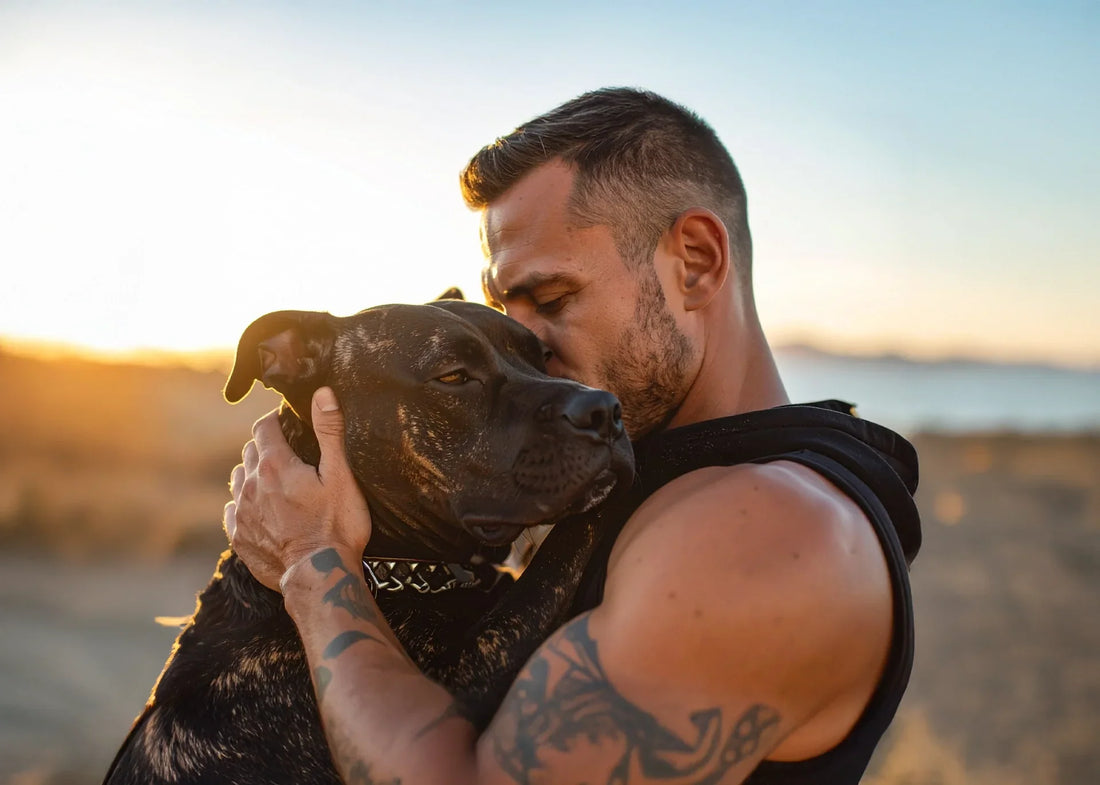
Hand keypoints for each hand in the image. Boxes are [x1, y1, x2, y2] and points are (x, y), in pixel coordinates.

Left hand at [224, 387, 371, 590]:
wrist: (319, 577)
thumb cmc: (336, 527)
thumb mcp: (341, 476)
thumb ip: (329, 431)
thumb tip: (322, 392)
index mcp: (276, 465)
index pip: (265, 427)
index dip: (276, 420)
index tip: (289, 422)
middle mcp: (251, 485)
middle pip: (250, 451)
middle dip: (267, 447)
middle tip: (290, 455)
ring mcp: (241, 513)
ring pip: (238, 479)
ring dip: (253, 474)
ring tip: (276, 482)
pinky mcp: (239, 538)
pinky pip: (232, 510)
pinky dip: (244, 504)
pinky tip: (261, 510)